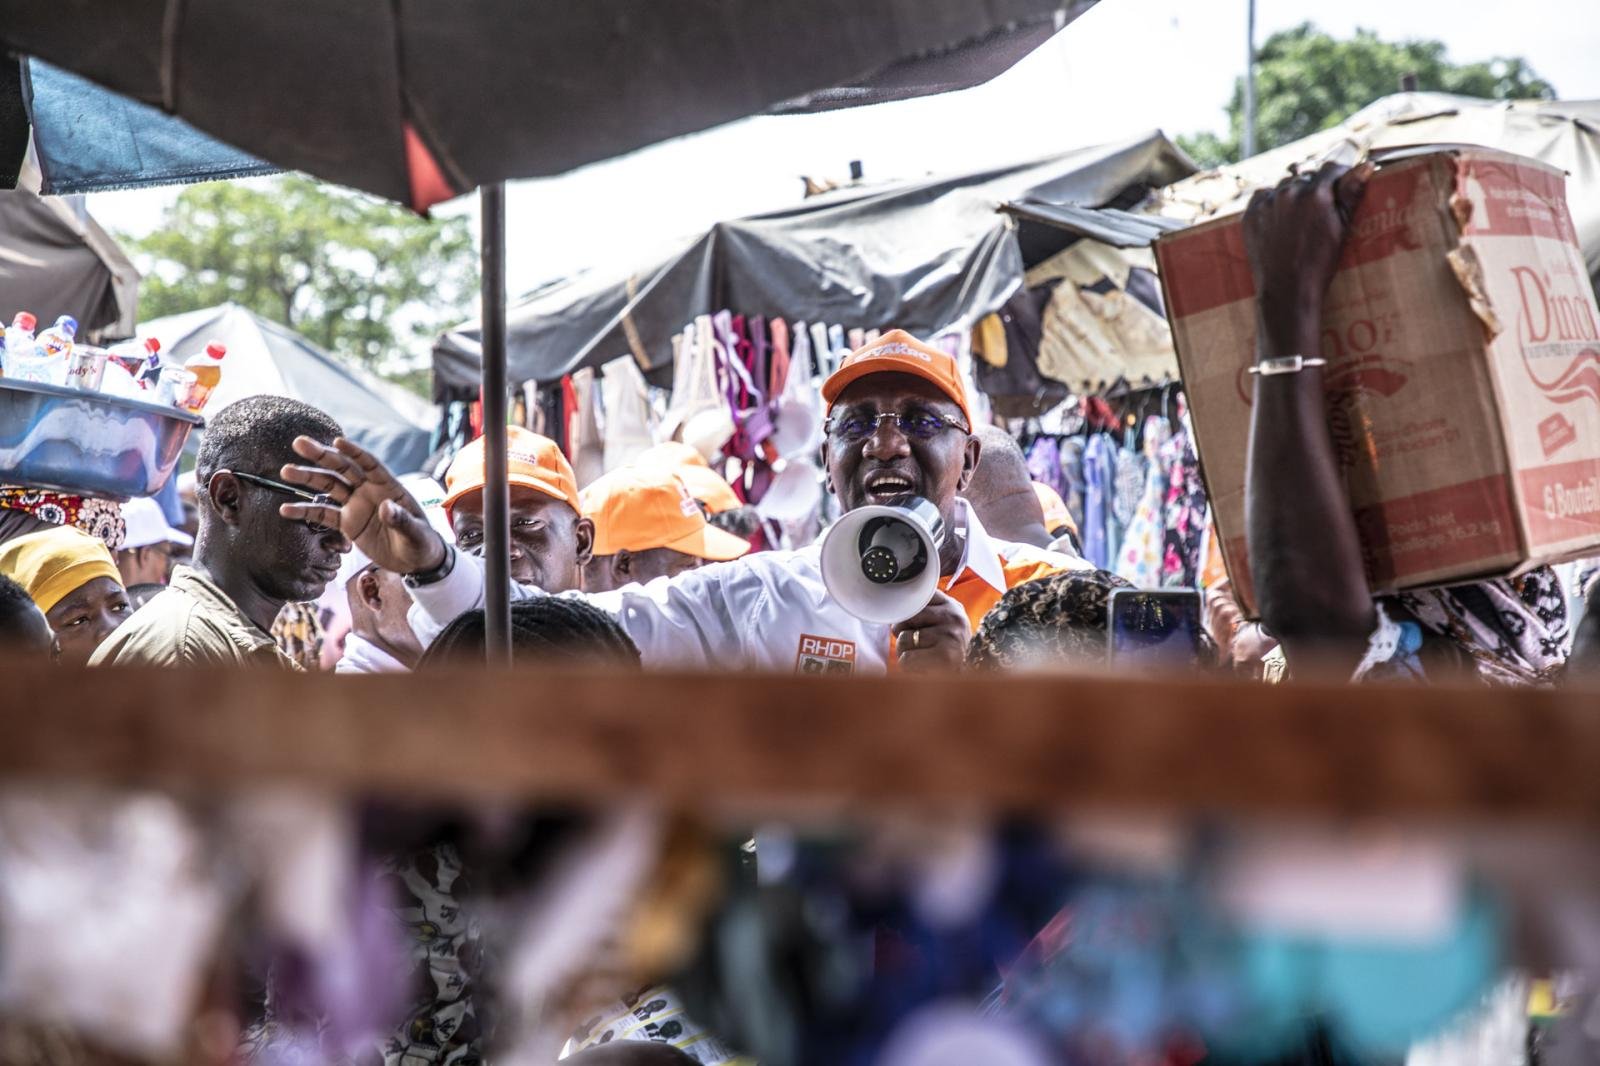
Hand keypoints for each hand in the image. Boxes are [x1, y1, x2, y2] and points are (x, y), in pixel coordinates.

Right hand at [278, 436, 446, 575]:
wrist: (415, 561)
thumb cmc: (422, 543)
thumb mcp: (415, 534)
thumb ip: (401, 520)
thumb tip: (386, 507)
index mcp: (388, 487)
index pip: (369, 464)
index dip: (354, 452)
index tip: (336, 441)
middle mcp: (369, 491)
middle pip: (343, 469)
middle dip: (322, 456)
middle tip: (299, 443)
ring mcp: (356, 506)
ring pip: (329, 487)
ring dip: (308, 478)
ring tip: (286, 471)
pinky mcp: (347, 523)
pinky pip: (323, 515)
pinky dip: (305, 512)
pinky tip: (285, 509)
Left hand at [891, 590, 970, 671]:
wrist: (968, 682)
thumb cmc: (947, 653)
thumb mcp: (940, 625)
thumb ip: (921, 613)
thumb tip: (892, 610)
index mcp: (950, 605)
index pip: (914, 598)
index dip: (905, 616)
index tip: (912, 626)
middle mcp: (952, 616)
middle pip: (904, 617)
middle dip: (903, 634)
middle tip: (918, 646)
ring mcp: (950, 634)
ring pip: (903, 639)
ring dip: (905, 653)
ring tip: (921, 658)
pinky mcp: (946, 655)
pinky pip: (906, 659)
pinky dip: (908, 667)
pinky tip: (922, 668)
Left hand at [1244, 160, 1370, 354]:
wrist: (1286, 290)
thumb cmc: (1320, 262)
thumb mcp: (1342, 228)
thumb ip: (1351, 193)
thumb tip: (1366, 165)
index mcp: (1316, 193)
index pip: (1330, 168)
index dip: (1338, 176)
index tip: (1340, 185)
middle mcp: (1289, 192)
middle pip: (1306, 176)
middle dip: (1314, 187)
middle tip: (1318, 208)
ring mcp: (1267, 203)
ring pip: (1284, 185)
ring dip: (1292, 193)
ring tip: (1298, 216)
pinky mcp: (1250, 214)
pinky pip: (1263, 196)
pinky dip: (1271, 202)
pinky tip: (1279, 218)